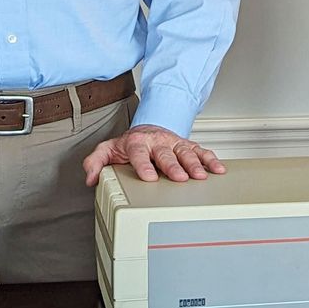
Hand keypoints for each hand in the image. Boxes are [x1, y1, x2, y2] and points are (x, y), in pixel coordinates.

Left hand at [82, 124, 225, 184]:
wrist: (147, 130)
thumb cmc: (129, 145)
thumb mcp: (108, 150)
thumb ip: (96, 162)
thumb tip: (90, 178)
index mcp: (137, 143)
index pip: (140, 154)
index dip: (144, 165)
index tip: (149, 177)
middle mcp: (157, 142)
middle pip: (166, 154)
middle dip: (173, 166)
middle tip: (180, 177)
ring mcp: (173, 143)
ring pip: (185, 152)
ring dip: (194, 164)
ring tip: (201, 176)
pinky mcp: (186, 145)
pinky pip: (200, 151)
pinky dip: (210, 159)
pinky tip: (217, 169)